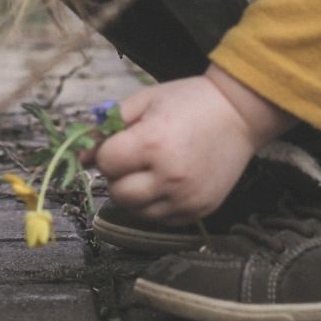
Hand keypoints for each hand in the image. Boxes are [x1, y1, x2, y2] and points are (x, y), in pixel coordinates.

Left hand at [92, 69, 292, 222]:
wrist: (238, 113)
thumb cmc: (188, 101)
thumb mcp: (144, 101)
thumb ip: (108, 127)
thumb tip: (82, 155)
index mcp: (152, 143)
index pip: (106, 163)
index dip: (105, 152)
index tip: (117, 142)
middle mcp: (169, 176)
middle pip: (118, 193)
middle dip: (116, 176)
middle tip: (130, 159)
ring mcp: (186, 198)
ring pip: (137, 211)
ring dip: (133, 194)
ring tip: (148, 170)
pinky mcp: (199, 211)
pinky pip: (161, 219)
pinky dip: (155, 205)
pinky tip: (164, 182)